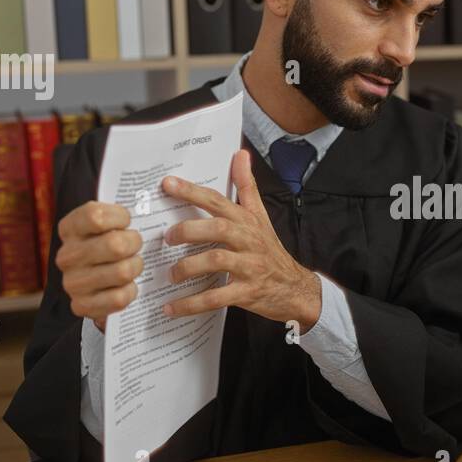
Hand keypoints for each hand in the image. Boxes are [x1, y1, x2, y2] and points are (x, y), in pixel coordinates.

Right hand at [55, 201, 143, 331]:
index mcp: (70, 228)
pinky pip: (120, 298)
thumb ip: (122, 209)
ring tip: (133, 265)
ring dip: (136, 268)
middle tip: (136, 245)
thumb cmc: (110, 243)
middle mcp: (66, 255)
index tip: (127, 221)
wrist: (96, 282)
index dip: (121, 217)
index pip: (97, 216)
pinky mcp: (81, 305)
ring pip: (121, 272)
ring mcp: (71, 282)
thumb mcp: (110, 222)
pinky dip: (131, 291)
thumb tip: (158, 185)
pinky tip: (127, 286)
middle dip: (135, 244)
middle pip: (115, 245)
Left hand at [160, 149, 321, 330]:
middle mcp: (248, 241)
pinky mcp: (247, 292)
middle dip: (188, 230)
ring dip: (187, 267)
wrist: (295, 288)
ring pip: (216, 261)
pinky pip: (216, 297)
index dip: (192, 191)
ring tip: (171, 274)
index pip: (218, 201)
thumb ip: (247, 187)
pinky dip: (191, 303)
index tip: (167, 184)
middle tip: (166, 237)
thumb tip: (240, 154)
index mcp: (246, 221)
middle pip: (217, 228)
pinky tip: (171, 307)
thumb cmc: (270, 251)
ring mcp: (249, 267)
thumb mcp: (260, 217)